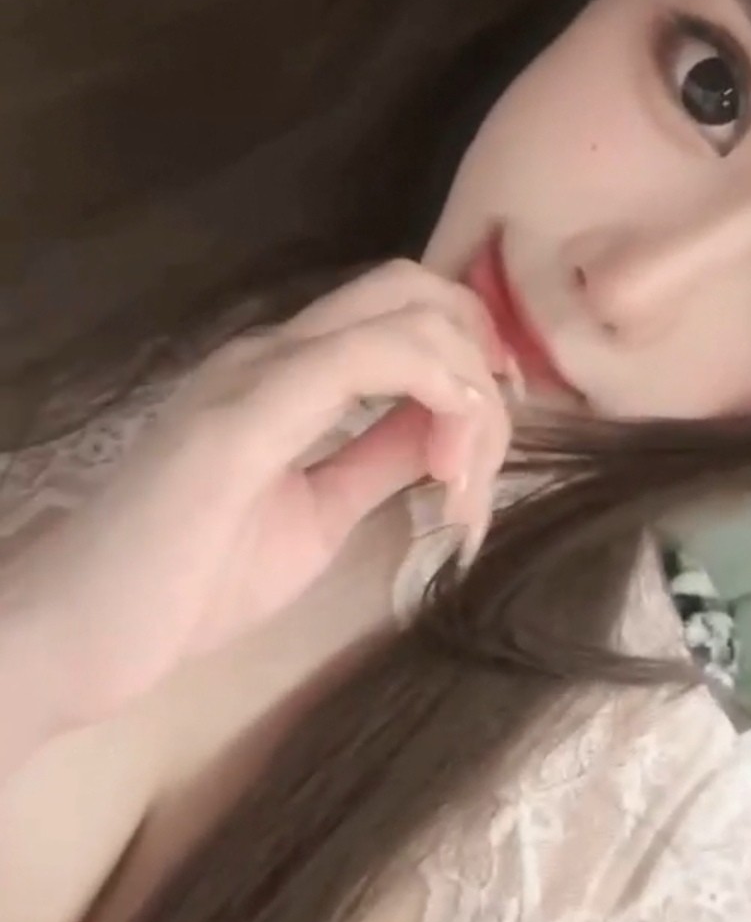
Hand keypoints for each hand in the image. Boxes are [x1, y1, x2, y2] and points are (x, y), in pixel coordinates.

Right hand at [5, 260, 513, 730]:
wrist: (83, 633)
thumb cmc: (187, 584)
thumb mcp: (318, 514)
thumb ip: (376, 459)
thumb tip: (446, 427)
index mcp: (284, 372)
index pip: (399, 308)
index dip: (470, 350)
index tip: (494, 434)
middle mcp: (269, 352)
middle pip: (411, 288)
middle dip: (484, 351)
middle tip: (497, 443)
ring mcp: (253, 375)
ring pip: (401, 317)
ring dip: (468, 390)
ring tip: (466, 484)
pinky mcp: (242, 416)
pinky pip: (359, 359)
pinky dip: (431, 390)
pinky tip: (446, 458)